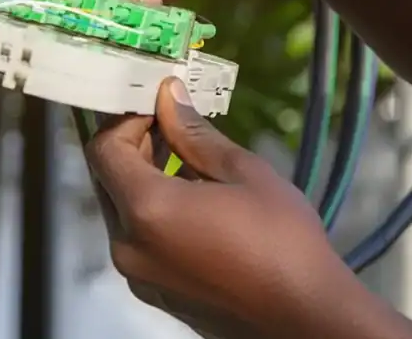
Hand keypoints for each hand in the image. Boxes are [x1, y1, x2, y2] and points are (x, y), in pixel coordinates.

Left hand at [85, 78, 370, 338]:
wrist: (309, 319)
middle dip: (130, 146)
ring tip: (182, 159)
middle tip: (167, 125)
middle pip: (106, 178)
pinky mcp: (153, 291)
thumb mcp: (243, 173)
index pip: (103, 149)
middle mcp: (128, 245)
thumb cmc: (284, 243)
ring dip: (140, 178)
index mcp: (146, 211)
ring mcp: (137, 274)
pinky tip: (189, 201)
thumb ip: (193, 133)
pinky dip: (150, 212)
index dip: (124, 120)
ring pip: (119, 209)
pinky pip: (136, 239)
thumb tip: (168, 95)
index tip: (154, 107)